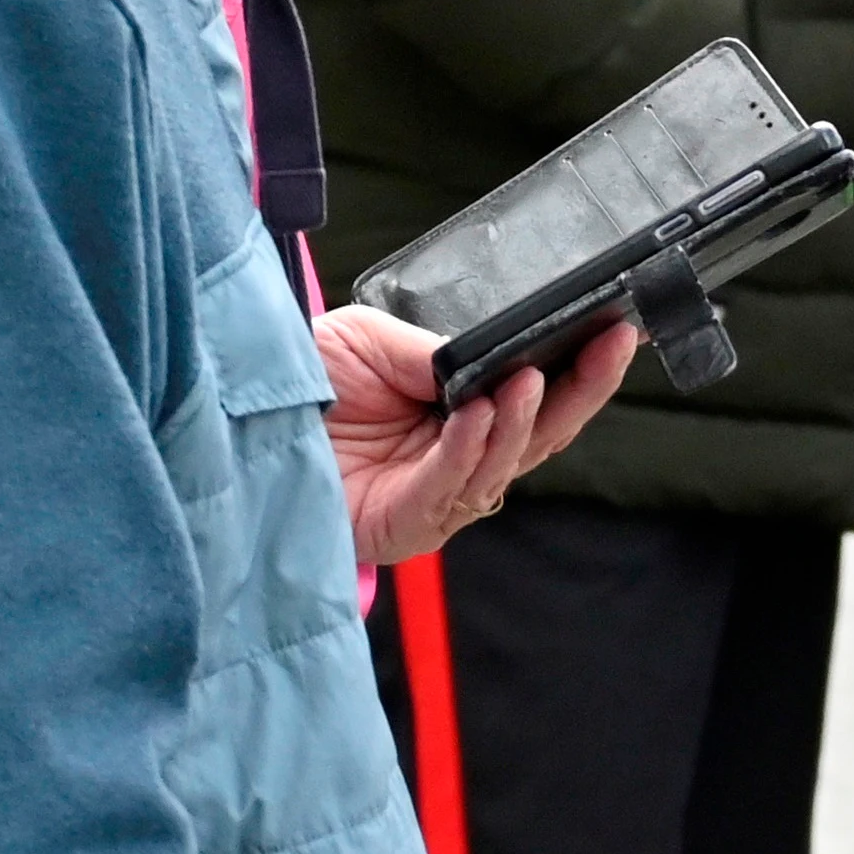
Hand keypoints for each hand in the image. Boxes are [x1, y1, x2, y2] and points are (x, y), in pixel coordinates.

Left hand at [316, 306, 636, 566]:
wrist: (237, 421)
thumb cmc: (305, 382)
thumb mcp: (371, 341)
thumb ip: (432, 353)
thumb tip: (489, 360)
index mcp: (462, 414)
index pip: (538, 395)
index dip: (581, 367)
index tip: (617, 327)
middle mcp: (459, 459)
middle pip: (541, 434)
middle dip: (580, 390)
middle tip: (609, 346)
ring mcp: (436, 497)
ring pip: (503, 466)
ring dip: (522, 421)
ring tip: (527, 378)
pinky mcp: (404, 525)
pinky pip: (448, 488)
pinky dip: (467, 450)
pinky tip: (477, 414)